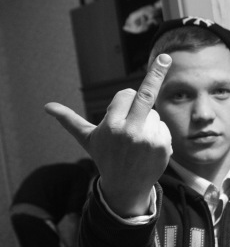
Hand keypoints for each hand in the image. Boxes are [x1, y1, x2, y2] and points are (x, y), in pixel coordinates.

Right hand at [45, 54, 172, 216]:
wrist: (125, 187)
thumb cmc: (105, 157)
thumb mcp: (87, 139)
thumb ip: (69, 120)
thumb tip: (46, 106)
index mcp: (111, 126)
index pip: (126, 94)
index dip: (124, 101)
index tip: (119, 114)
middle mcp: (130, 131)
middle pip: (146, 94)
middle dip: (156, 74)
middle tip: (166, 58)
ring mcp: (149, 139)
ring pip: (154, 113)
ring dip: (147, 122)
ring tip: (138, 142)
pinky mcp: (164, 146)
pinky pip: (164, 126)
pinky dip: (158, 134)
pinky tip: (149, 149)